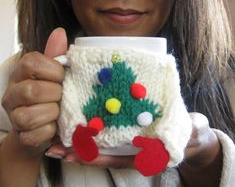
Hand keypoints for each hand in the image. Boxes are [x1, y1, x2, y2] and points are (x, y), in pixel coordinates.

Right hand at [1, 28, 66, 156]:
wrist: (43, 127)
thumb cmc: (51, 96)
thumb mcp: (55, 75)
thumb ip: (56, 55)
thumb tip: (60, 32)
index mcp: (22, 73)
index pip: (32, 62)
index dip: (53, 70)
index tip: (62, 77)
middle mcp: (13, 92)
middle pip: (32, 90)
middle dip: (55, 94)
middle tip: (62, 96)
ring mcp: (15, 115)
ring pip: (30, 114)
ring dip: (52, 114)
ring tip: (59, 112)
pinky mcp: (21, 135)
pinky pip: (35, 135)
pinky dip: (50, 131)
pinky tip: (54, 126)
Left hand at [47, 112, 221, 172]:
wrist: (189, 134)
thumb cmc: (186, 134)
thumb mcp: (188, 132)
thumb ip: (184, 133)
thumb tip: (184, 132)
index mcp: (143, 155)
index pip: (114, 158)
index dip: (93, 157)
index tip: (72, 155)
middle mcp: (130, 151)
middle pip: (100, 154)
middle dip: (77, 152)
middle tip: (54, 149)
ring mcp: (126, 143)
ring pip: (99, 146)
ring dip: (78, 143)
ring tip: (57, 141)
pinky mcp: (125, 133)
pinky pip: (104, 136)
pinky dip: (90, 133)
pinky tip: (78, 127)